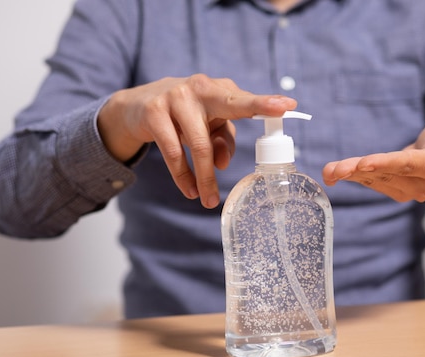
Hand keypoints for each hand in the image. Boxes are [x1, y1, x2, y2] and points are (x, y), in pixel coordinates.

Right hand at [97, 74, 296, 207]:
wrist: (136, 106)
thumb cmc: (185, 115)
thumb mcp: (207, 125)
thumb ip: (222, 139)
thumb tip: (223, 165)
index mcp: (219, 90)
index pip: (244, 100)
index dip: (265, 103)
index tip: (288, 106)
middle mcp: (200, 87)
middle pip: (223, 114)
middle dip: (237, 137)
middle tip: (248, 159)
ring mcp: (175, 97)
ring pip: (199, 144)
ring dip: (205, 177)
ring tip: (209, 200)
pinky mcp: (154, 113)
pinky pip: (173, 152)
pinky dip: (183, 176)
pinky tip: (189, 190)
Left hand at [322, 99, 424, 201]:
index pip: (408, 165)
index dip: (385, 164)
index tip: (364, 163)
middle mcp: (420, 184)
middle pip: (385, 174)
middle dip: (358, 170)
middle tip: (335, 170)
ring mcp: (406, 190)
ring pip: (373, 180)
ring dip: (349, 175)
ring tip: (328, 171)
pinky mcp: (392, 190)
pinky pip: (369, 182)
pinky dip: (350, 177)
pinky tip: (332, 174)